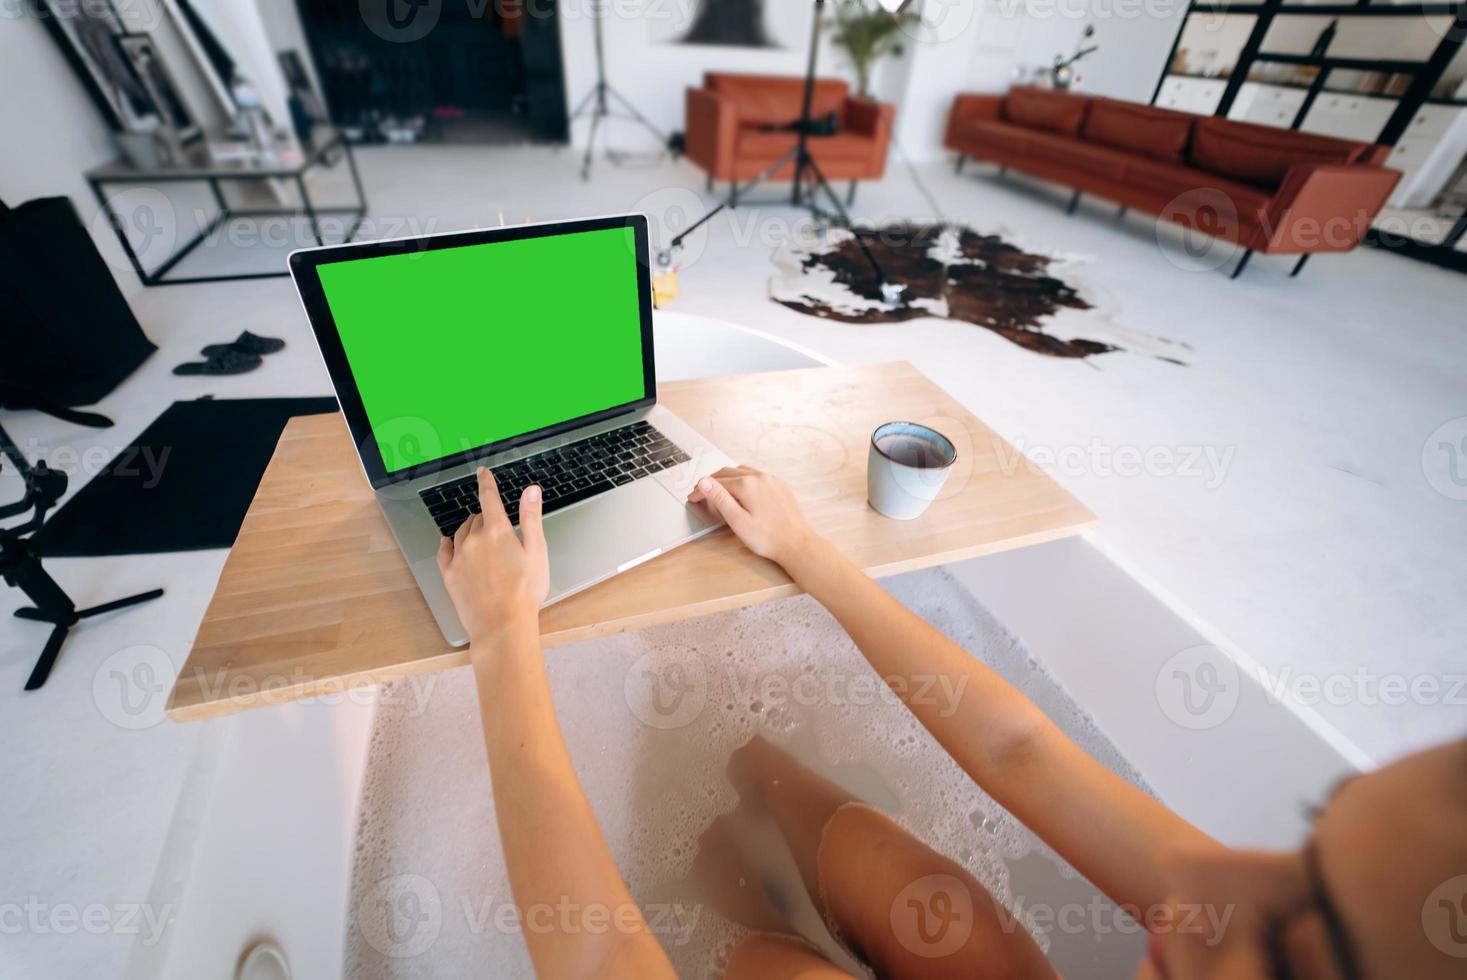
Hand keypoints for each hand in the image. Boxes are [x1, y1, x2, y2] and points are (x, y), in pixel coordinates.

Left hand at [437, 467, 549, 647]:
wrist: (501, 625)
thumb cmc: (525, 591)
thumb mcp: (537, 551)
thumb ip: (531, 518)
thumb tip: (531, 490)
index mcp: (497, 531)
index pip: (489, 498)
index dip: (486, 482)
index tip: (482, 472)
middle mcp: (474, 539)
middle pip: (478, 518)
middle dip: (487, 518)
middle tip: (499, 531)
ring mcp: (459, 557)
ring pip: (462, 533)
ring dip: (470, 530)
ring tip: (481, 540)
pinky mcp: (449, 575)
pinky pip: (444, 551)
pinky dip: (448, 543)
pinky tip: (450, 543)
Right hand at [688, 466, 821, 570]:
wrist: (797, 544)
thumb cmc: (768, 538)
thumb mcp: (737, 521)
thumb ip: (720, 499)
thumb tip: (704, 482)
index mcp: (747, 485)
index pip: (716, 483)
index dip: (701, 490)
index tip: (692, 498)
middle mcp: (760, 477)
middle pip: (728, 473)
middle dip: (712, 482)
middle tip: (701, 494)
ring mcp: (772, 480)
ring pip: (742, 472)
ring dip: (728, 478)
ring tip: (718, 491)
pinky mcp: (780, 486)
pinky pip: (757, 476)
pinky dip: (744, 480)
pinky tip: (741, 491)